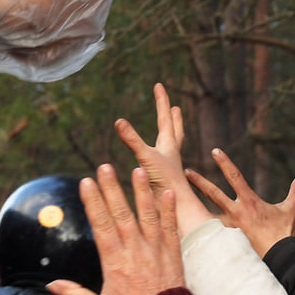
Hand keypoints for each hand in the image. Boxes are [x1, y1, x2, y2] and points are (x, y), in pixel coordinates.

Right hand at [47, 166, 183, 294]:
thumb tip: (51, 285)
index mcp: (114, 262)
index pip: (101, 225)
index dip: (93, 202)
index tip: (86, 183)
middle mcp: (134, 251)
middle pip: (121, 214)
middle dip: (112, 189)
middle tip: (105, 167)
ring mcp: (155, 251)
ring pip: (147, 216)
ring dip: (141, 192)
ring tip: (137, 170)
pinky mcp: (173, 254)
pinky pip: (170, 228)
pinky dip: (169, 210)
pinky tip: (167, 191)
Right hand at [114, 83, 213, 233]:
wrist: (176, 209)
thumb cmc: (165, 182)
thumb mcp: (146, 157)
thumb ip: (132, 140)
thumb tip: (118, 121)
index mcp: (169, 145)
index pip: (165, 118)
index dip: (161, 101)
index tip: (159, 85)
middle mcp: (171, 154)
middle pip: (173, 131)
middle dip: (172, 118)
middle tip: (175, 107)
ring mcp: (168, 168)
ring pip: (170, 147)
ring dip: (170, 136)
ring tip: (169, 131)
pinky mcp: (164, 181)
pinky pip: (162, 164)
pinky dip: (160, 158)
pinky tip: (160, 162)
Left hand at [183, 148, 294, 257]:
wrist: (279, 259)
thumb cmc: (284, 234)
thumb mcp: (291, 210)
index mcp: (249, 202)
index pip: (235, 177)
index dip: (225, 163)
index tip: (215, 151)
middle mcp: (236, 212)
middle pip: (213, 193)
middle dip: (199, 181)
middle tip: (186, 171)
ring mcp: (229, 228)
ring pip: (206, 213)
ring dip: (193, 205)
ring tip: (178, 199)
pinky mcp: (226, 240)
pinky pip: (209, 233)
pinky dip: (198, 230)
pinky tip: (184, 229)